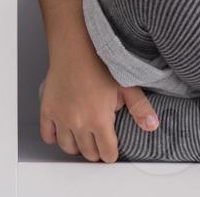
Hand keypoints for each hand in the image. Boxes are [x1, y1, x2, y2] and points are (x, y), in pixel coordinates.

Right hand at [39, 53, 158, 161]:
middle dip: (96, 152)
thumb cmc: (99, 63)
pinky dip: (55, 137)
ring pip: (68, 147)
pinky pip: (47, 135)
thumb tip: (152, 126)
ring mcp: (61, 118)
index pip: (106, 153)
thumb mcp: (127, 85)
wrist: (75, 47)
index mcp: (99, 120)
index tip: (111, 149)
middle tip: (99, 142)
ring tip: (83, 138)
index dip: (111, 153)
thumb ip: (140, 108)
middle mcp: (79, 123)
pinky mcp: (47, 110)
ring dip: (77, 146)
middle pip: (88, 153)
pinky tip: (63, 131)